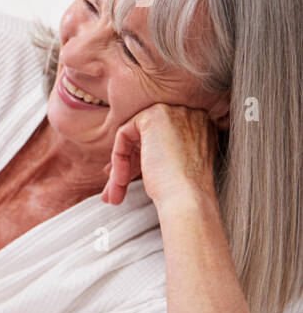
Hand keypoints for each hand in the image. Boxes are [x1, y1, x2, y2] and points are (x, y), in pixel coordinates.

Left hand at [101, 103, 219, 209]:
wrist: (188, 201)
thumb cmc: (181, 193)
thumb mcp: (170, 169)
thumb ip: (153, 156)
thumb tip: (114, 166)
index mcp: (199, 128)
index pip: (159, 141)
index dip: (138, 161)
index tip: (124, 181)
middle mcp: (190, 114)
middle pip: (144, 139)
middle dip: (125, 166)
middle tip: (113, 193)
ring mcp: (174, 112)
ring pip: (132, 139)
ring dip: (119, 169)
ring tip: (113, 197)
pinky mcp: (155, 115)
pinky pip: (124, 134)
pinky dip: (119, 159)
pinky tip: (121, 182)